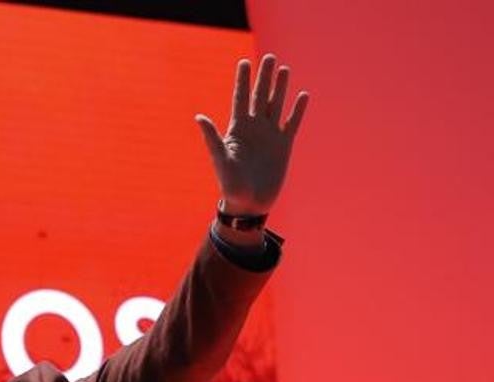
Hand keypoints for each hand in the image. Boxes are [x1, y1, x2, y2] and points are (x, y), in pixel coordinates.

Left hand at [196, 54, 308, 216]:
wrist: (249, 205)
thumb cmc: (230, 185)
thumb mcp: (220, 160)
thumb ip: (212, 137)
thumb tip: (199, 116)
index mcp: (237, 130)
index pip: (241, 99)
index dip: (243, 81)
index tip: (245, 62)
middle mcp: (254, 128)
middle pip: (260, 97)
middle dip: (264, 78)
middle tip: (270, 58)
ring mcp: (269, 135)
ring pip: (276, 105)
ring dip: (280, 88)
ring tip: (283, 69)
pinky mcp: (284, 145)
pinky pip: (291, 123)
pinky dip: (297, 110)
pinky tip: (302, 95)